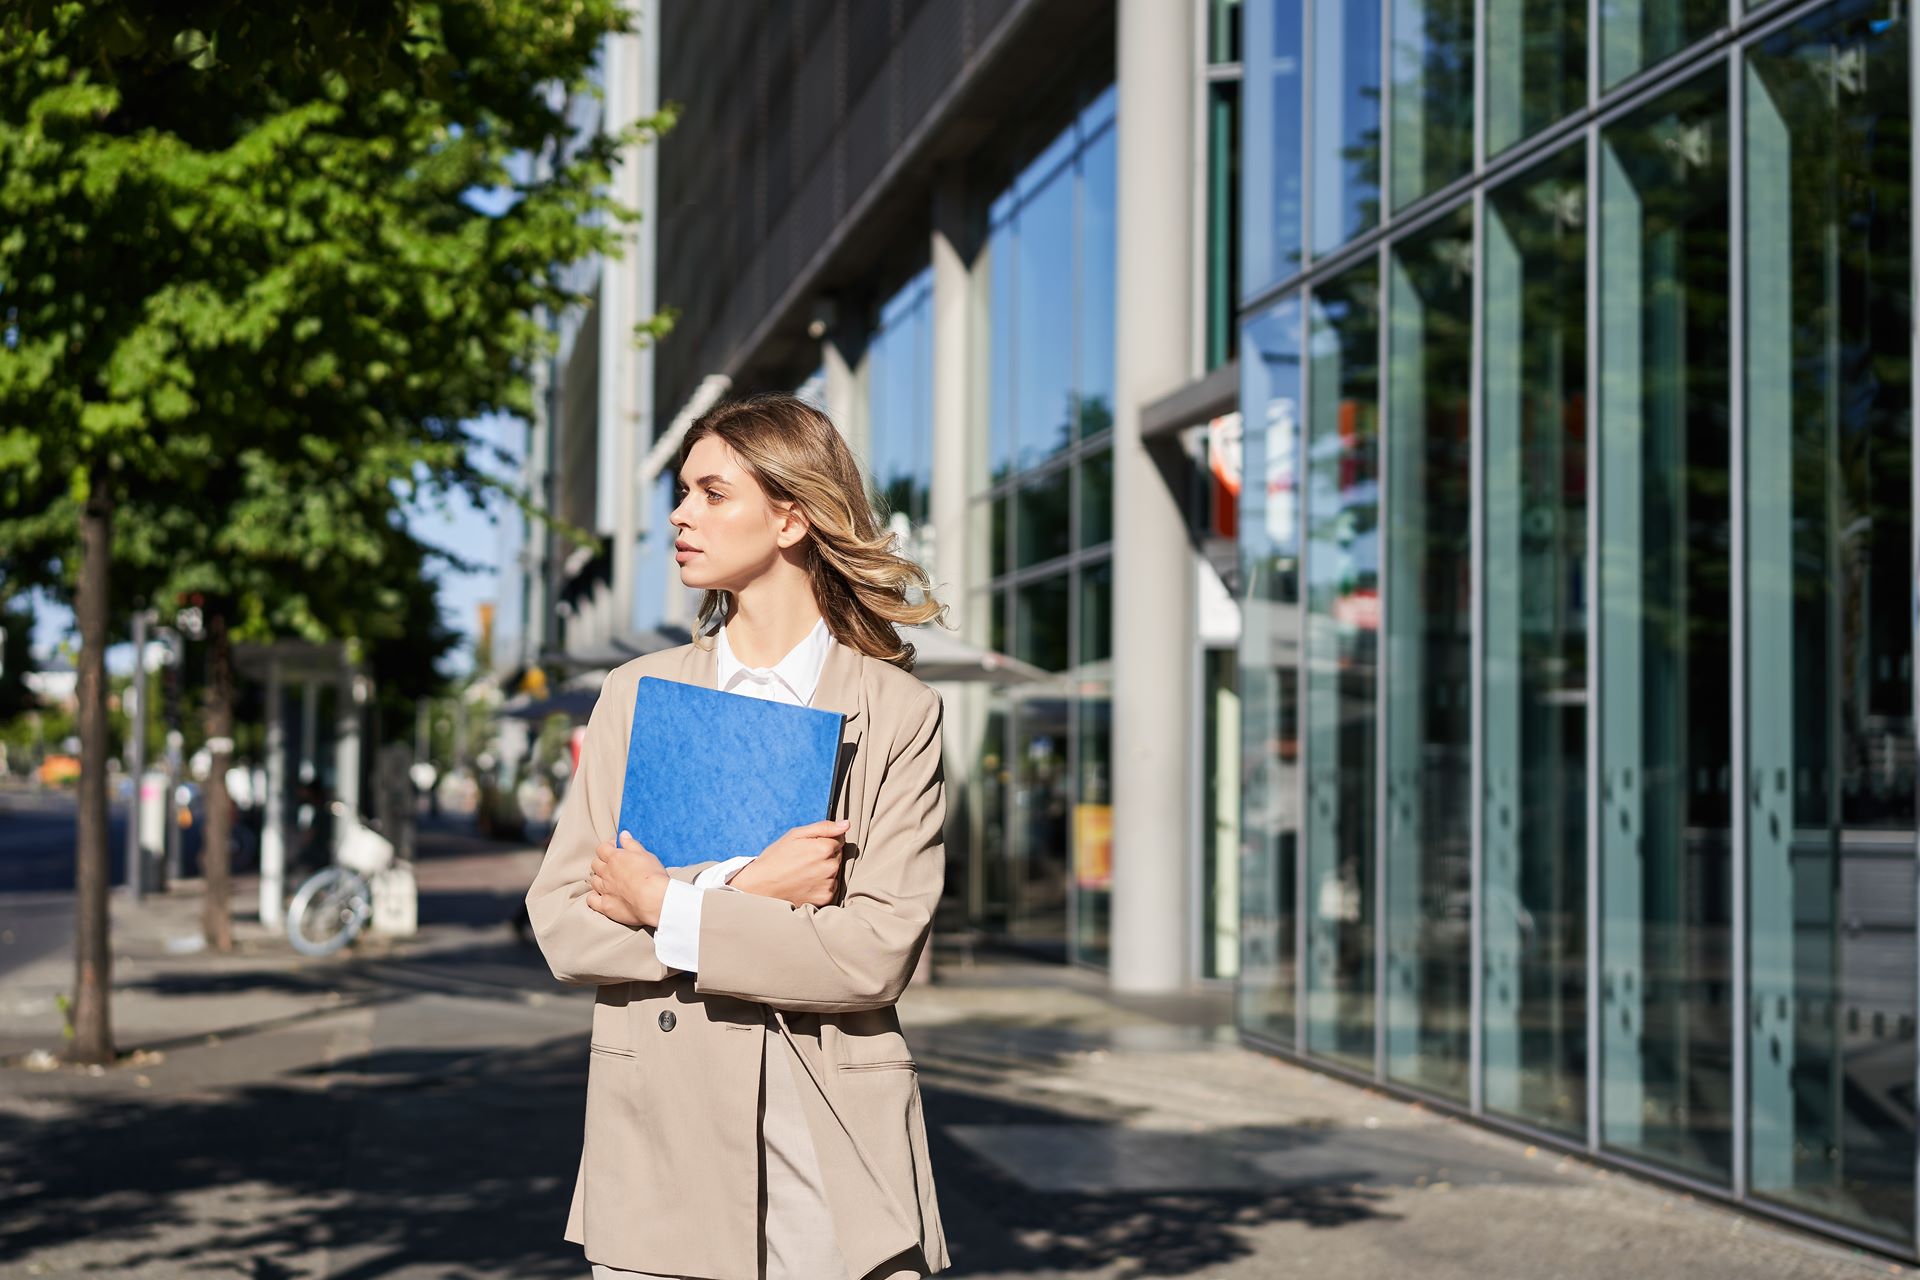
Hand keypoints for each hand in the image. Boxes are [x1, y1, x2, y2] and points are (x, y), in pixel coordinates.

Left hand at [587, 831, 669, 927]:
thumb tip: (623, 834)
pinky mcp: (606, 906)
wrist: (653, 899)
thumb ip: (631, 844)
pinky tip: (601, 897)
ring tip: (609, 881)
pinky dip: (594, 897)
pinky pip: (591, 900)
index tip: (615, 848)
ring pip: (593, 881)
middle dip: (602, 862)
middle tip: (613, 865)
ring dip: (599, 879)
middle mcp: (606, 873)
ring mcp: (604, 890)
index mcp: (615, 858)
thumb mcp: (646, 854)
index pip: (602, 848)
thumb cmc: (652, 876)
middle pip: (595, 864)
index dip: (608, 847)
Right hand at [729, 819, 848, 906]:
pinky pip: (831, 886)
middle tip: (803, 860)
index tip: (809, 847)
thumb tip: (847, 824)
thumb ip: (824, 828)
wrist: (760, 886)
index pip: (839, 838)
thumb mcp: (796, 835)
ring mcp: (828, 884)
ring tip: (803, 872)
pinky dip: (822, 885)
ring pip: (835, 871)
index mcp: (824, 848)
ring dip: (824, 870)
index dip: (823, 840)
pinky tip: (806, 883)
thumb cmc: (776, 857)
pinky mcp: (825, 898)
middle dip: (825, 855)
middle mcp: (830, 867)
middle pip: (838, 855)